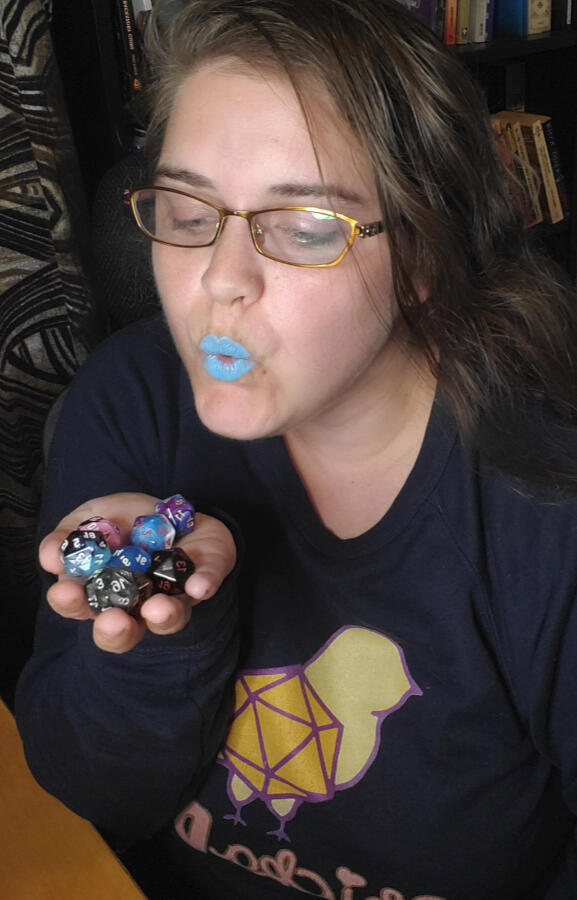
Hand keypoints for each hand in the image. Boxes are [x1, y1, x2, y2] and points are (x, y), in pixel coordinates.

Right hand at [39, 493, 236, 652]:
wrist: (171, 508)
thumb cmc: (122, 523)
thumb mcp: (88, 519)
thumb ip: (67, 537)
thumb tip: (50, 557)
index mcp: (101, 593)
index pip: (81, 608)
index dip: (72, 604)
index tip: (66, 593)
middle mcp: (136, 605)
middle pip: (124, 631)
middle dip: (116, 630)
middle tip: (114, 622)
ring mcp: (173, 596)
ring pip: (169, 618)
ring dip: (164, 616)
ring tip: (159, 608)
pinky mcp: (206, 578)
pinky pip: (207, 584)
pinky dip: (204, 585)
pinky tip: (199, 586)